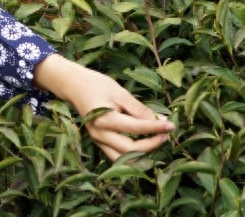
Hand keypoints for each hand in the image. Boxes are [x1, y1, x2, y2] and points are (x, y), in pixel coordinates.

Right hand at [32, 55, 174, 160]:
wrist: (74, 86)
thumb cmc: (97, 84)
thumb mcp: (120, 92)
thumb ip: (139, 109)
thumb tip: (160, 121)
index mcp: (105, 119)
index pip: (137, 128)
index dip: (156, 128)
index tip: (171, 125)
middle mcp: (100, 135)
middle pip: (131, 150)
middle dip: (152, 144)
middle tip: (166, 134)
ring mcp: (98, 141)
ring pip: (124, 159)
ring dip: (142, 154)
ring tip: (156, 141)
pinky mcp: (99, 142)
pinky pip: (117, 156)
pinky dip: (132, 155)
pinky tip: (144, 144)